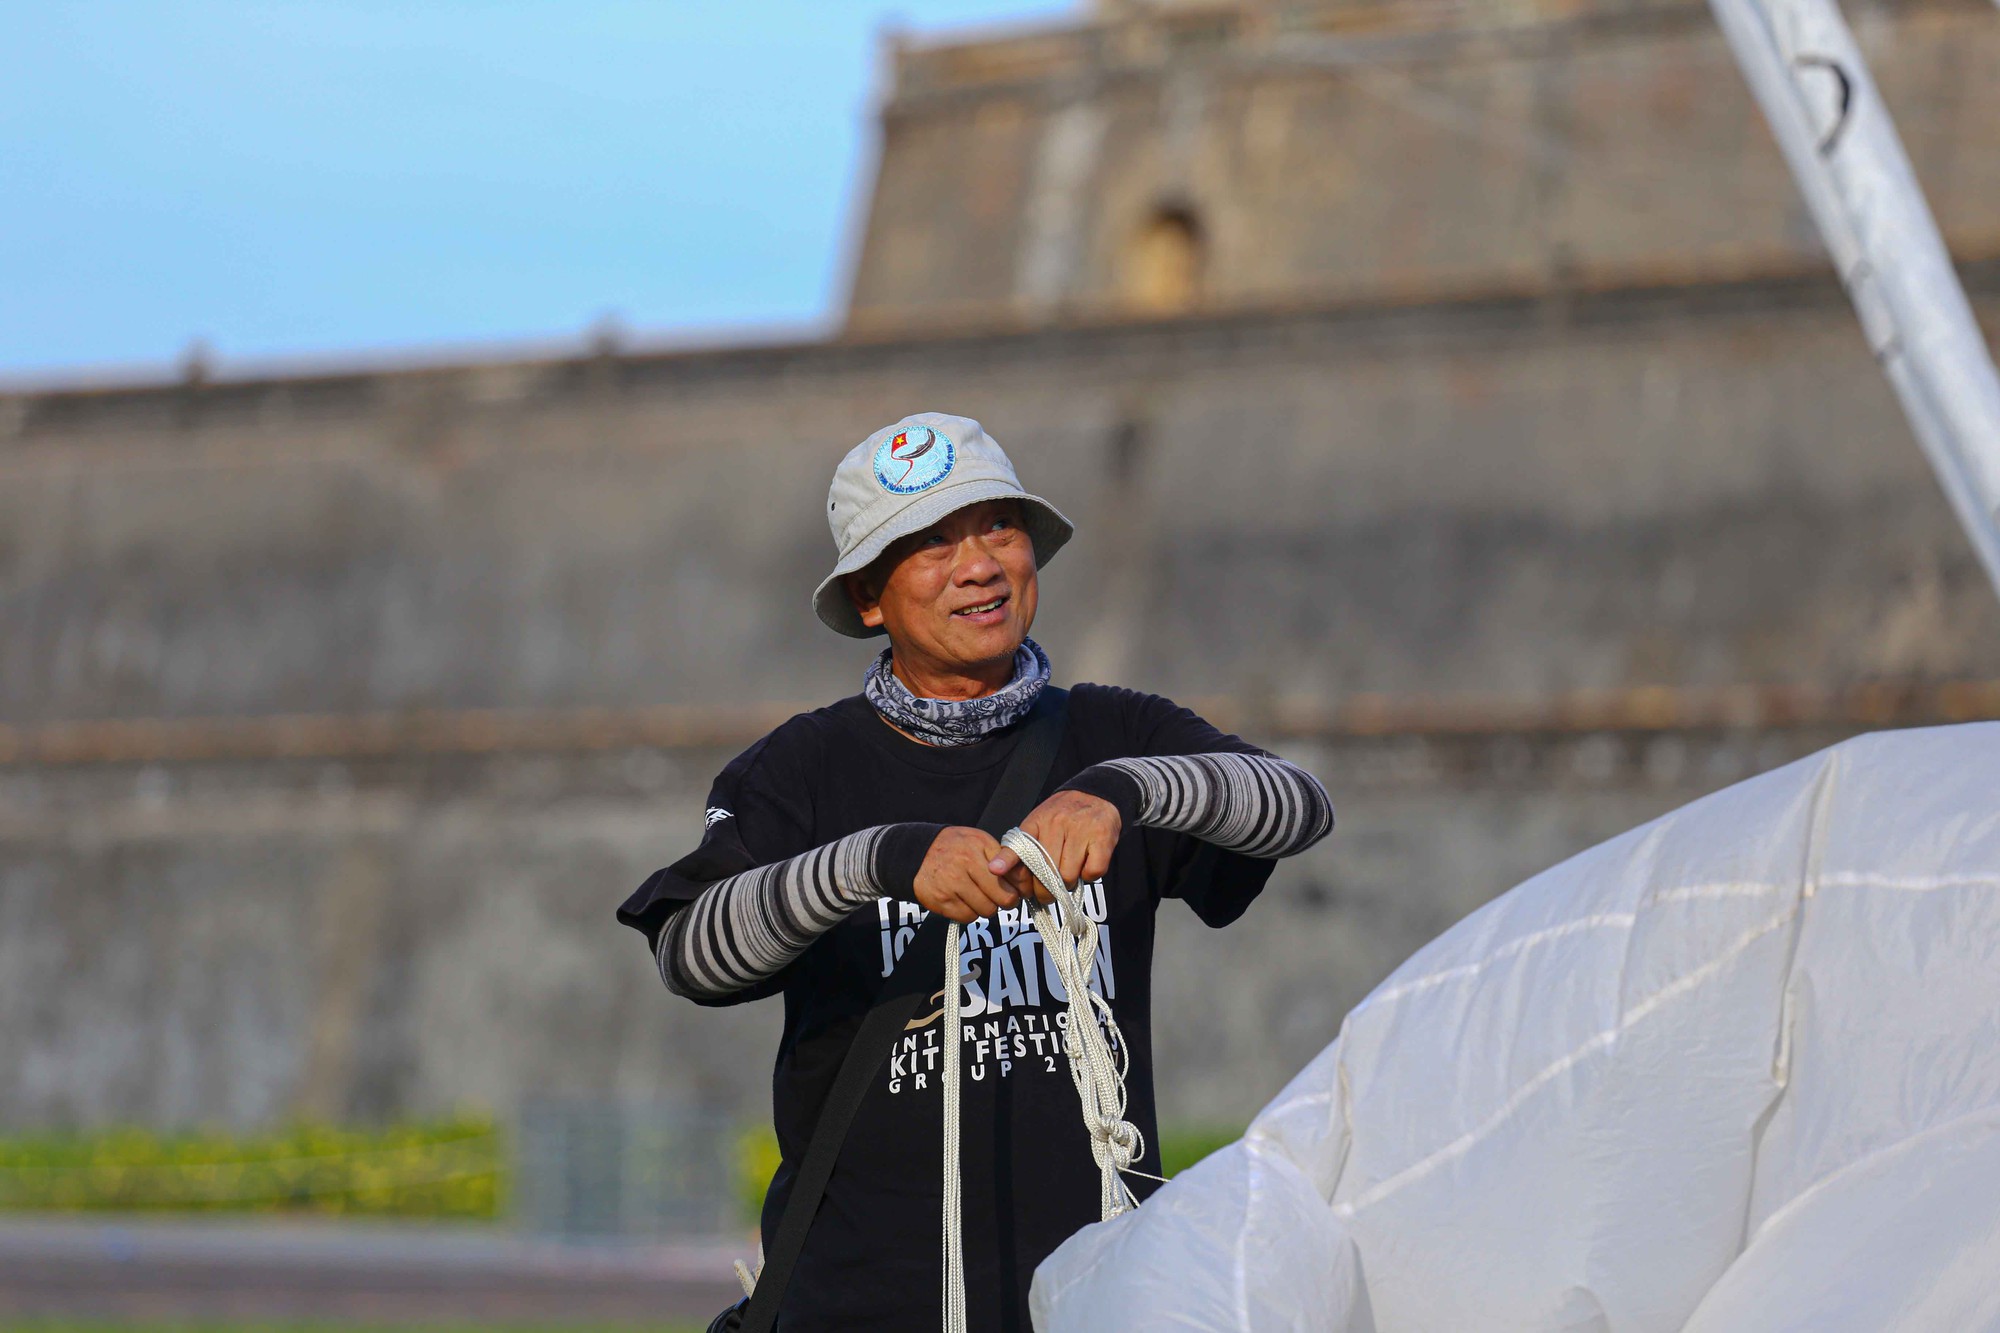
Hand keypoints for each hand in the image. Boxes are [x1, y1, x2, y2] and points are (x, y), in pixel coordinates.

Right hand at [913, 826, 1022, 922]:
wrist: (914, 853)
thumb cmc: (954, 848)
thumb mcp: (978, 841)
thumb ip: (1001, 856)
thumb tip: (1023, 881)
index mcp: (980, 846)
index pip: (1013, 875)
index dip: (1018, 886)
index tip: (1016, 888)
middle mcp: (966, 863)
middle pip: (1003, 898)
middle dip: (1005, 901)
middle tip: (999, 897)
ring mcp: (953, 884)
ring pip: (987, 911)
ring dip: (986, 907)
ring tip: (977, 895)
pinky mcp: (942, 901)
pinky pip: (968, 918)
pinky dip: (969, 913)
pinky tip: (963, 901)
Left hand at [986, 790, 1120, 903]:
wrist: (1096, 794)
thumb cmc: (1064, 817)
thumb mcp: (1039, 824)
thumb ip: (1022, 849)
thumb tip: (999, 872)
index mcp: (1037, 822)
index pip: (1019, 844)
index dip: (1007, 860)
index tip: (995, 870)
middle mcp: (1057, 823)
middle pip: (1045, 871)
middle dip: (1046, 890)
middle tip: (1048, 893)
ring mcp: (1080, 829)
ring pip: (1068, 875)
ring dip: (1068, 882)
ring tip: (1069, 872)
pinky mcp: (1102, 837)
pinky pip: (1092, 871)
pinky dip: (1089, 875)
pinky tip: (1086, 864)